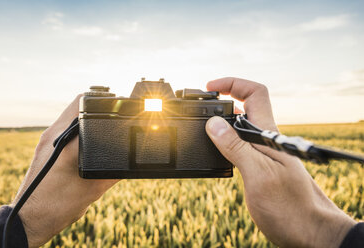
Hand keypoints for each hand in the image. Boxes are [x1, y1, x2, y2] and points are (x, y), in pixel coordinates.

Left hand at [13, 95, 118, 246]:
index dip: (104, 101)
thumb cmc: (57, 207)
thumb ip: (114, 171)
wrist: (29, 219)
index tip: (118, 107)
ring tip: (101, 131)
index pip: (84, 104)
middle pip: (76, 105)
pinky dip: (77, 129)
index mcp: (65, 141)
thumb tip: (131, 161)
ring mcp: (45, 140)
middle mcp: (52, 135)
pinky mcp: (43, 147)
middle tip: (113, 118)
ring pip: (69, 115)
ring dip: (85, 118)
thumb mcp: (94, 189)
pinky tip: (87, 145)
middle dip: (96, 108)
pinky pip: (64, 128)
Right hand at [205, 77, 356, 247]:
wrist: (309, 231)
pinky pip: (239, 145)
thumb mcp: (258, 175)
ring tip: (202, 128)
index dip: (233, 83)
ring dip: (220, 123)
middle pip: (244, 107)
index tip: (210, 87)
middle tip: (199, 109)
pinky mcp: (259, 167)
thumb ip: (236, 148)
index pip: (255, 94)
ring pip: (239, 127)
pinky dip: (223, 142)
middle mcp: (265, 139)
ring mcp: (262, 153)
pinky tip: (215, 150)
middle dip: (221, 102)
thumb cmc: (290, 207)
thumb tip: (213, 123)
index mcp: (267, 134)